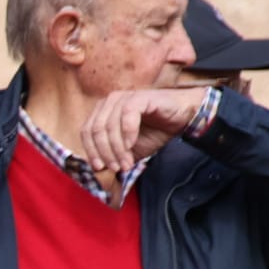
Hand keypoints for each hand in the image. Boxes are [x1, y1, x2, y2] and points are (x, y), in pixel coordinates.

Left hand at [80, 87, 207, 172]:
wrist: (182, 118)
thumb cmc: (154, 132)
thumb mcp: (130, 150)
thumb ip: (113, 157)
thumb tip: (98, 171)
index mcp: (102, 112)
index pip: (86, 132)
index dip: (91, 152)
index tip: (100, 168)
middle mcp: (109, 102)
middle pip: (96, 130)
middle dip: (106, 153)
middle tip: (117, 168)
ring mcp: (123, 98)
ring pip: (110, 125)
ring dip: (118, 148)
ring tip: (127, 163)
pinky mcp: (140, 97)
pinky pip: (128, 115)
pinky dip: (128, 133)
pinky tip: (132, 145)